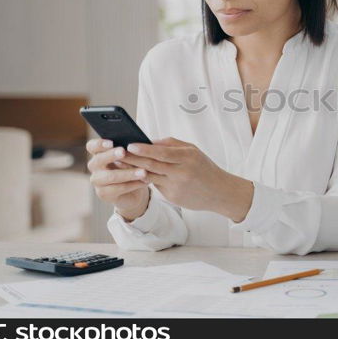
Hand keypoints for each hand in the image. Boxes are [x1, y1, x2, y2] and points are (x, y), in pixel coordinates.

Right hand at [86, 138, 150, 220]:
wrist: (135, 189)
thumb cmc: (132, 167)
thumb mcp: (132, 158)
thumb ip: (130, 152)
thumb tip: (136, 146)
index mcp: (99, 153)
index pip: (92, 146)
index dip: (99, 144)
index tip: (111, 142)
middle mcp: (95, 167)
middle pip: (98, 160)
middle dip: (111, 155)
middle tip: (123, 152)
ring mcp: (97, 181)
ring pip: (110, 176)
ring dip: (128, 173)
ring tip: (143, 172)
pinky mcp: (103, 194)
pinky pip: (118, 189)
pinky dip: (132, 184)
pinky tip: (143, 181)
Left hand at [120, 137, 253, 221]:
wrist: (219, 192)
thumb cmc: (205, 168)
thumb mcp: (194, 151)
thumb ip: (172, 145)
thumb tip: (149, 141)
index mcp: (188, 157)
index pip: (161, 152)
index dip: (144, 149)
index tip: (129, 144)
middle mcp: (182, 171)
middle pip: (152, 164)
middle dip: (133, 158)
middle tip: (117, 152)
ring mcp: (177, 185)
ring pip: (150, 176)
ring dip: (134, 169)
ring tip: (120, 163)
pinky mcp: (173, 197)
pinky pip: (155, 185)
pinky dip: (144, 179)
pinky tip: (132, 175)